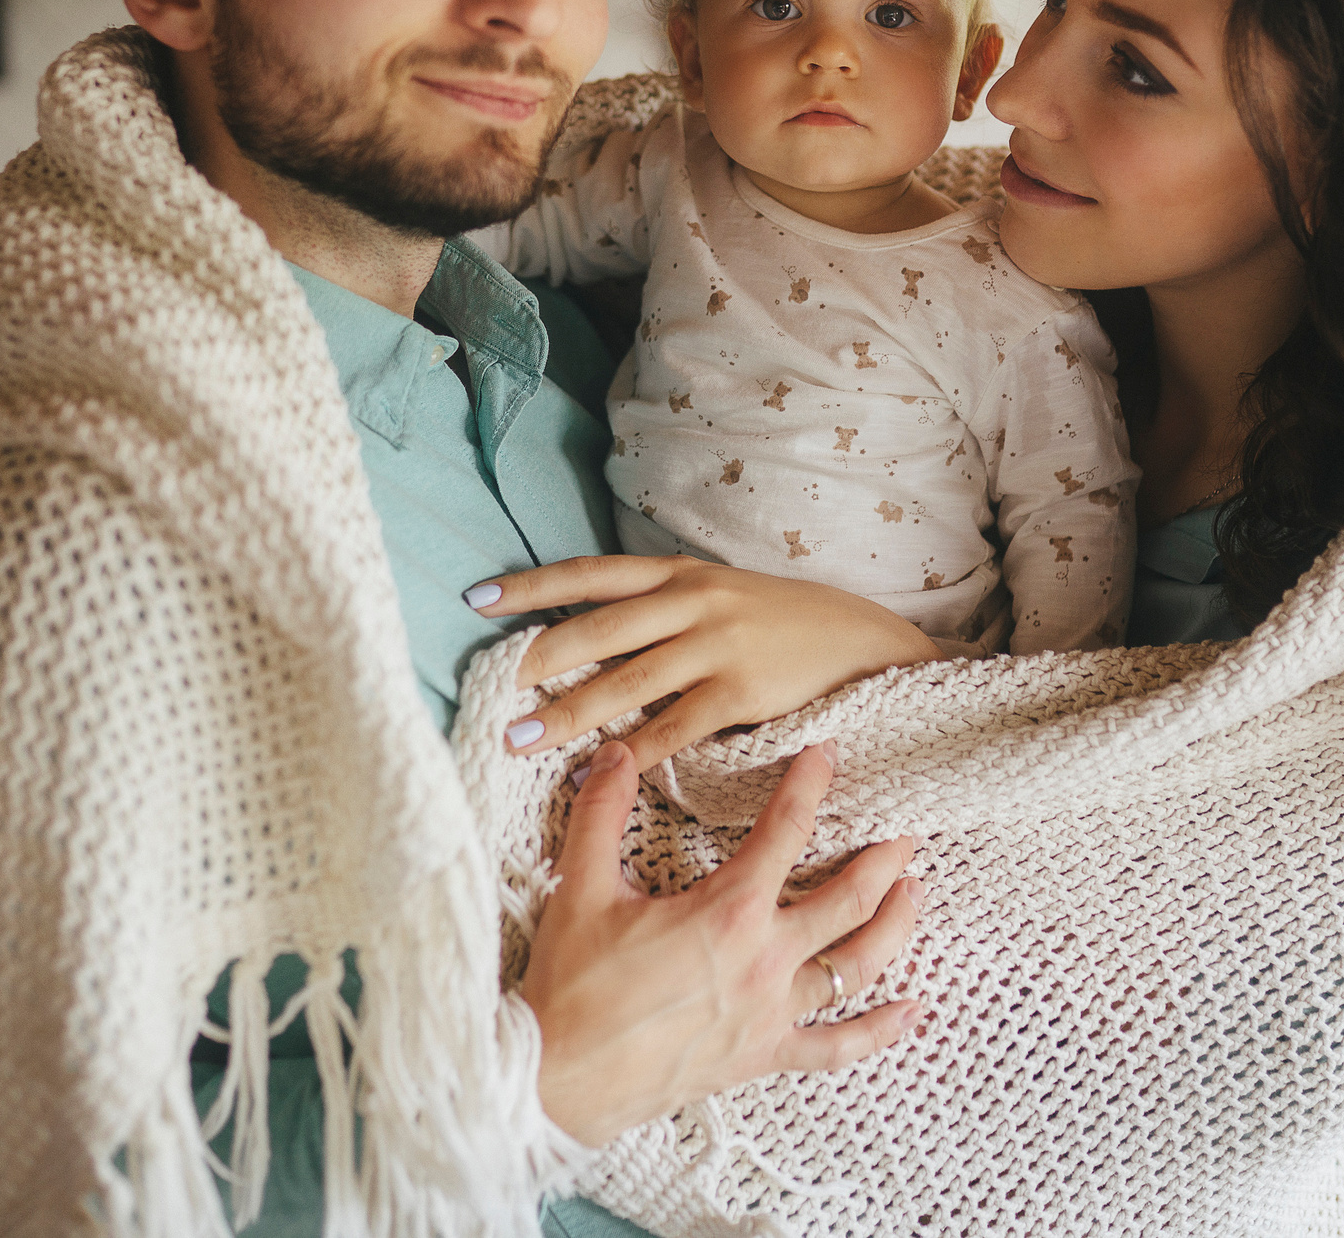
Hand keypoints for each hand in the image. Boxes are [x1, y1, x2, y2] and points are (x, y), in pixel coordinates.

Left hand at [470, 555, 936, 774]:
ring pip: (626, 682)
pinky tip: (596, 771)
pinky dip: (630, 753)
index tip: (478, 597)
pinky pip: (672, 728)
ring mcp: (717, 646)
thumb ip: (660, 606)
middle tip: (492, 688)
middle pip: (599, 628)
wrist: (865, 642)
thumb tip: (585, 632)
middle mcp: (694, 601)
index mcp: (681, 573)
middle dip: (540, 659)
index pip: (591, 572)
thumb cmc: (780, 622)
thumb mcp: (719, 594)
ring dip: (568, 714)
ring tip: (520, 739)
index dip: (532, 583)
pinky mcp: (741, 694)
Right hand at [519, 738, 923, 1145]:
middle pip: (847, 899)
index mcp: (729, 911)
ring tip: (915, 895)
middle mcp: (765, 960)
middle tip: (907, 833)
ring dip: (893, 927)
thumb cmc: (572, 985)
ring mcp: (772, 1013)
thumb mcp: (582, 887)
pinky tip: (912, 1013)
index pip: (786, 831)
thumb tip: (616, 754)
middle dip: (882, 860)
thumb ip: (602, 812)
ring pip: (857, 966)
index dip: (809, 787)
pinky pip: (836, 1047)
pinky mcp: (763, 1057)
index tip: (826, 757)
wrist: (561, 1077)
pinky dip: (879, 1030)